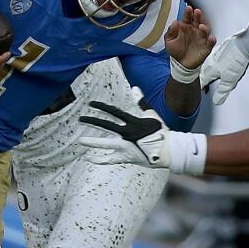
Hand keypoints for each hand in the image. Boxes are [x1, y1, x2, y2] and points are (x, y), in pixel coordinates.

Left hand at [79, 92, 207, 172]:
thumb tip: (135, 87)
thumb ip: (141, 101)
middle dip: (92, 121)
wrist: (168, 150)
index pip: (113, 112)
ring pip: (106, 144)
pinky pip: (110, 159)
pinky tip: (90, 158)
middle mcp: (127, 133)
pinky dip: (100, 159)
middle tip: (81, 119)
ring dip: (92, 142)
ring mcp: (126, 146)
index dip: (101, 107)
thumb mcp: (151, 113)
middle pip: (105, 126)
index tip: (91, 104)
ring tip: (81, 141)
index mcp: (133, 122)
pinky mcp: (126, 157)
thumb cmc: (160, 131)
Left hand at [164, 6, 214, 70]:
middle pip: (198, 21)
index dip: (188, 13)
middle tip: (197, 12)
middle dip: (198, 16)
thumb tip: (175, 22)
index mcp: (186, 26)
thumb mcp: (169, 41)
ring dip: (205, 27)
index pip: (188, 17)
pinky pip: (210, 43)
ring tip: (201, 26)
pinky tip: (211, 38)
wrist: (180, 64)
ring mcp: (201, 38)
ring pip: (206, 30)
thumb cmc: (176, 50)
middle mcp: (195, 30)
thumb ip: (171, 31)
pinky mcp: (206, 47)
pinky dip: (212, 40)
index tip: (188, 9)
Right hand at [200, 26, 248, 104]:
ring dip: (209, 72)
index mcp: (209, 70)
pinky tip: (220, 65)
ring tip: (212, 77)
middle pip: (203, 74)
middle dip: (204, 80)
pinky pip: (214, 59)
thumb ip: (222, 92)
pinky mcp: (220, 49)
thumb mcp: (230, 81)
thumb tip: (216, 102)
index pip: (202, 82)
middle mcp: (209, 62)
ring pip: (208, 66)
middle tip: (205, 86)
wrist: (244, 43)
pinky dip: (215, 64)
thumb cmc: (237, 61)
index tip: (202, 92)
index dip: (202, 88)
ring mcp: (214, 55)